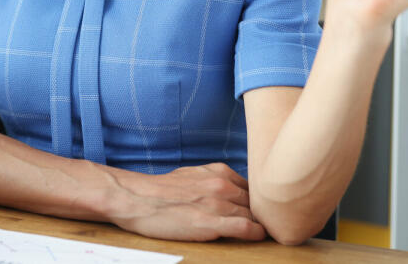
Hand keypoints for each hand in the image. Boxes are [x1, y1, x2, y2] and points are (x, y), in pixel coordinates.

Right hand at [107, 163, 265, 241]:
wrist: (137, 198)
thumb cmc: (162, 190)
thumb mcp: (193, 175)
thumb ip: (215, 180)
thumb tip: (231, 189)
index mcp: (219, 172)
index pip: (253, 187)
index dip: (259, 200)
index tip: (263, 209)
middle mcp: (222, 184)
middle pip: (256, 201)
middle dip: (262, 212)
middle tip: (269, 221)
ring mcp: (217, 203)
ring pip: (253, 214)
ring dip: (260, 224)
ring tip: (267, 231)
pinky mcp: (210, 222)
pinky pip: (244, 228)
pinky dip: (255, 233)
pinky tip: (258, 236)